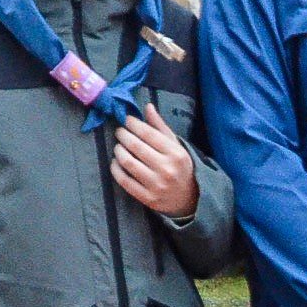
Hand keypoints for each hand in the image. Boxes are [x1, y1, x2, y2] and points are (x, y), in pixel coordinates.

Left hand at [111, 102, 197, 217]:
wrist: (189, 199)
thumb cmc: (180, 168)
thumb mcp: (176, 146)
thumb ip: (161, 127)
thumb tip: (147, 106)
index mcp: (176, 154)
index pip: (148, 133)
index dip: (134, 124)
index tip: (128, 121)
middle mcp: (167, 169)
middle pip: (135, 146)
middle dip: (123, 135)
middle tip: (120, 132)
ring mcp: (157, 185)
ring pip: (127, 162)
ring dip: (118, 151)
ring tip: (119, 147)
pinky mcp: (148, 198)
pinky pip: (124, 181)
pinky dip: (116, 169)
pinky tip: (116, 162)